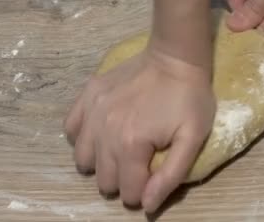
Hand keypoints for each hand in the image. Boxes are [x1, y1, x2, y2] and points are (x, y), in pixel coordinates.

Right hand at [64, 47, 214, 212]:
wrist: (175, 58)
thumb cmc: (189, 99)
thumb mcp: (193, 139)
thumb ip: (171, 176)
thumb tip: (147, 206)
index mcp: (131, 145)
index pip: (128, 192)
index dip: (143, 191)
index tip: (154, 177)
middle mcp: (104, 132)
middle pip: (104, 180)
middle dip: (122, 180)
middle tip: (140, 164)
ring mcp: (92, 112)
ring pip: (82, 159)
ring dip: (100, 163)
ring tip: (119, 151)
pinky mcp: (86, 96)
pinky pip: (70, 129)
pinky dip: (82, 138)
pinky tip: (101, 133)